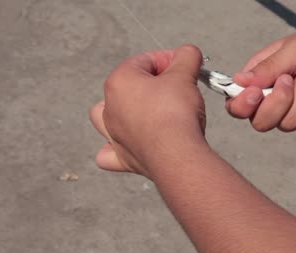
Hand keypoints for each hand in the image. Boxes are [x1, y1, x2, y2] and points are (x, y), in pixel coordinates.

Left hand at [89, 45, 205, 175]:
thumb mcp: (185, 74)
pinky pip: (108, 153)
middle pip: (128, 86)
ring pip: (106, 117)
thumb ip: (186, 57)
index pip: (145, 61)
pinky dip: (114, 149)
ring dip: (123, 112)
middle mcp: (110, 108)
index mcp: (119, 82)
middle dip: (152, 84)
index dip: (169, 60)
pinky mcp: (123, 158)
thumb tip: (188, 52)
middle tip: (177, 88)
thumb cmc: (175, 114)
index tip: (185, 67)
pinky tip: (127, 145)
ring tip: (145, 112)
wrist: (176, 155)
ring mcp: (114, 134)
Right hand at [226, 24, 295, 131]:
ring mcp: (294, 112)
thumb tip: (238, 81)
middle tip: (292, 80)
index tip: (256, 94)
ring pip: (284, 125)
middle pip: (258, 122)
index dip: (242, 104)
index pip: (237, 102)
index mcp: (262, 79)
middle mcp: (274, 98)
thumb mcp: (294, 49)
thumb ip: (267, 68)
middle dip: (277, 103)